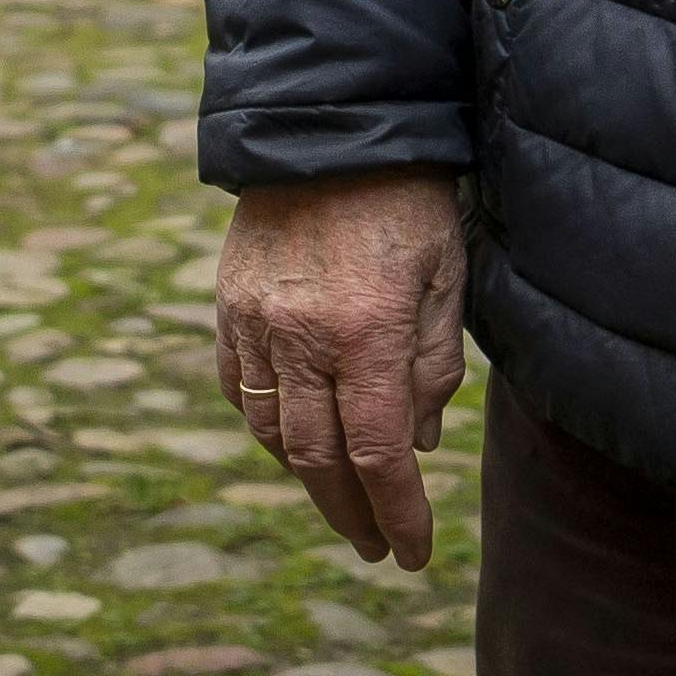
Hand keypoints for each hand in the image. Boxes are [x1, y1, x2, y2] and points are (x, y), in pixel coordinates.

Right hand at [216, 171, 468, 567]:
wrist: (329, 121)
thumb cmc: (408, 194)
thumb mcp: (447, 271)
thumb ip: (434, 363)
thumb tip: (419, 444)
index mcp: (365, 330)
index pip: (377, 453)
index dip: (397, 512)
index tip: (414, 554)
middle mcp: (301, 338)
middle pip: (319, 460)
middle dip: (350, 513)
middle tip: (375, 544)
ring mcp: (255, 324)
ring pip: (274, 433)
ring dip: (309, 477)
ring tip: (343, 497)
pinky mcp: (229, 306)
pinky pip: (241, 391)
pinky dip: (268, 428)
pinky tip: (295, 440)